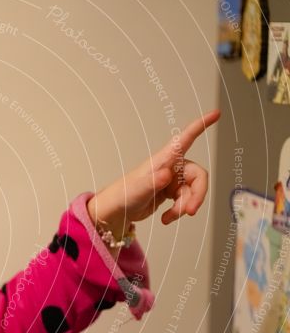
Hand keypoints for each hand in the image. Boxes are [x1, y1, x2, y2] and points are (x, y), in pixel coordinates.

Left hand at [88, 109, 220, 231]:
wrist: (118, 211)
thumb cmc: (124, 194)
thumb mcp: (138, 189)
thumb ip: (153, 182)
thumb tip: (167, 175)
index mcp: (165, 159)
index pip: (186, 138)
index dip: (201, 125)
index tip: (215, 114)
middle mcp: (172, 167)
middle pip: (198, 176)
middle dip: (197, 195)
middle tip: (190, 211)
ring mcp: (173, 180)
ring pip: (192, 192)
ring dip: (183, 207)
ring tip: (168, 217)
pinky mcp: (171, 192)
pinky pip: (185, 201)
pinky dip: (178, 212)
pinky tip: (166, 218)